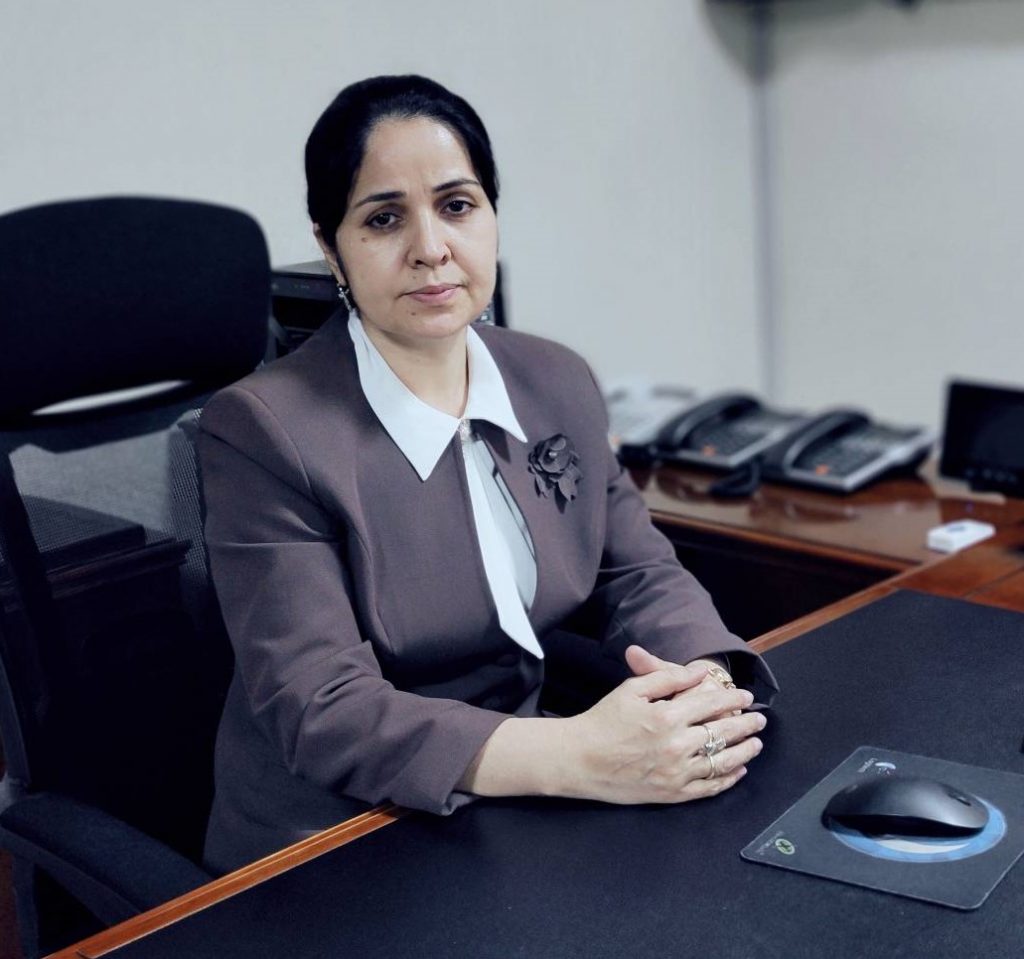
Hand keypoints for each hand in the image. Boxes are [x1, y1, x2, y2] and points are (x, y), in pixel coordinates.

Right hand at [559, 645, 765, 804]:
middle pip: (722, 732)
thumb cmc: (602, 721)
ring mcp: (676, 773)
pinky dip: (727, 779)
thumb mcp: (631, 690)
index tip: (745, 695)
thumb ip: (666, 678)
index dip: (732, 698)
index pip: (710, 704)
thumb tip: (697, 674)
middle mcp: (677, 745)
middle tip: (759, 719)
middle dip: (745, 724)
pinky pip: (708, 788)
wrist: (579, 759)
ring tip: (756, 744)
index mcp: (667, 716)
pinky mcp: (672, 794)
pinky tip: (737, 770)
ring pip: (722, 761)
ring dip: (744, 751)